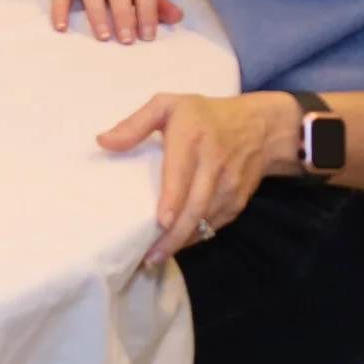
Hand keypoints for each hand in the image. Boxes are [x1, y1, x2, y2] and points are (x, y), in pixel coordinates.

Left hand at [100, 91, 299, 263]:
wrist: (261, 128)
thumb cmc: (203, 115)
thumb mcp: (168, 105)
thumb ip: (134, 124)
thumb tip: (103, 142)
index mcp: (192, 139)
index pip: (182, 174)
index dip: (174, 200)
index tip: (161, 222)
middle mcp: (213, 165)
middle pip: (195, 206)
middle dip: (174, 235)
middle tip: (148, 257)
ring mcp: (229, 186)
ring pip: (205, 220)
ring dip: (182, 242)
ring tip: (155, 258)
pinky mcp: (238, 200)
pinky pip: (215, 224)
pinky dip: (196, 237)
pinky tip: (177, 246)